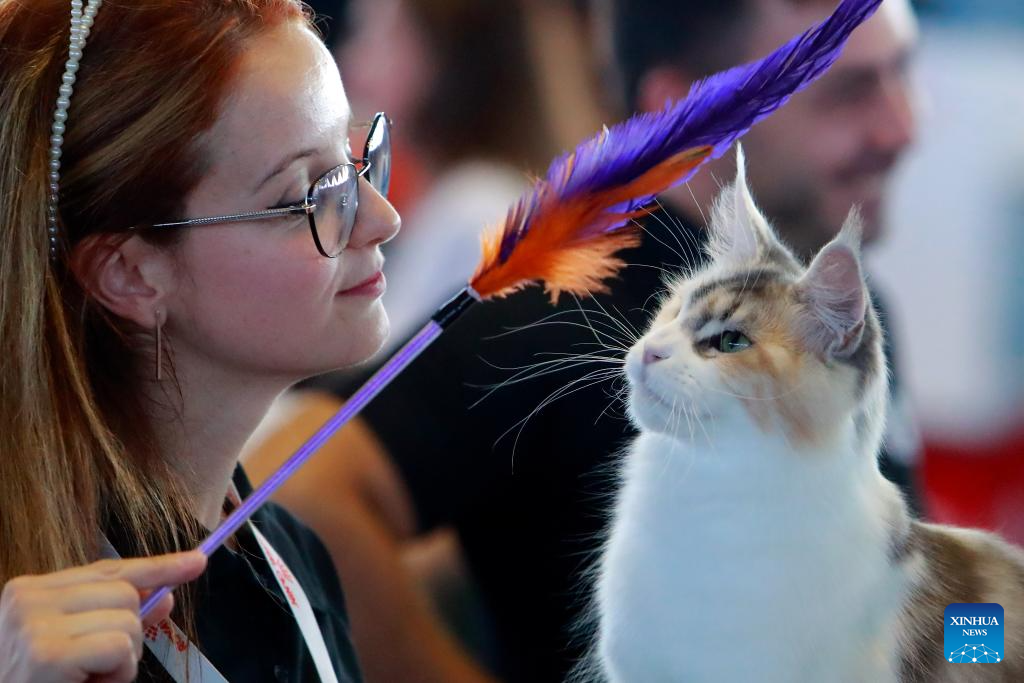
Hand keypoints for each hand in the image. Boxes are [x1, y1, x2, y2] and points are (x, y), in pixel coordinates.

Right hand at [0, 551, 206, 682]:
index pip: (108, 569)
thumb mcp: (79, 645)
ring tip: (86, 677)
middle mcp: (27, 599)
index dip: (157, 568)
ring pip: (128, 619)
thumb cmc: (44, 682)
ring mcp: (34, 624)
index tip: (196, 561)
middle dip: (127, 633)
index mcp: (30, 590)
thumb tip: (166, 598)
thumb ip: (116, 618)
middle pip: (125, 593)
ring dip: (122, 659)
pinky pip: (119, 647)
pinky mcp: (48, 653)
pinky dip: (117, 673)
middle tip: (93, 666)